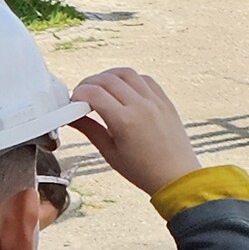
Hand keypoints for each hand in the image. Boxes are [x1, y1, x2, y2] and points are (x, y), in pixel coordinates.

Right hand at [69, 68, 200, 196]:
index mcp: (124, 121)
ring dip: (108, 76)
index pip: (94, 93)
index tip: (73, 102)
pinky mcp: (164, 101)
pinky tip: (122, 90)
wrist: (175, 176)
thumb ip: (89, 129)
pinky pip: (144, 79)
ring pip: (126, 73)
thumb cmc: (143, 170)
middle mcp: (140, 106)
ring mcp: (155, 101)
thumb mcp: (109, 152)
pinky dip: (129, 79)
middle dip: (89, 83)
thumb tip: (72, 117)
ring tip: (101, 88)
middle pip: (107, 79)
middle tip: (82, 95)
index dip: (78, 94)